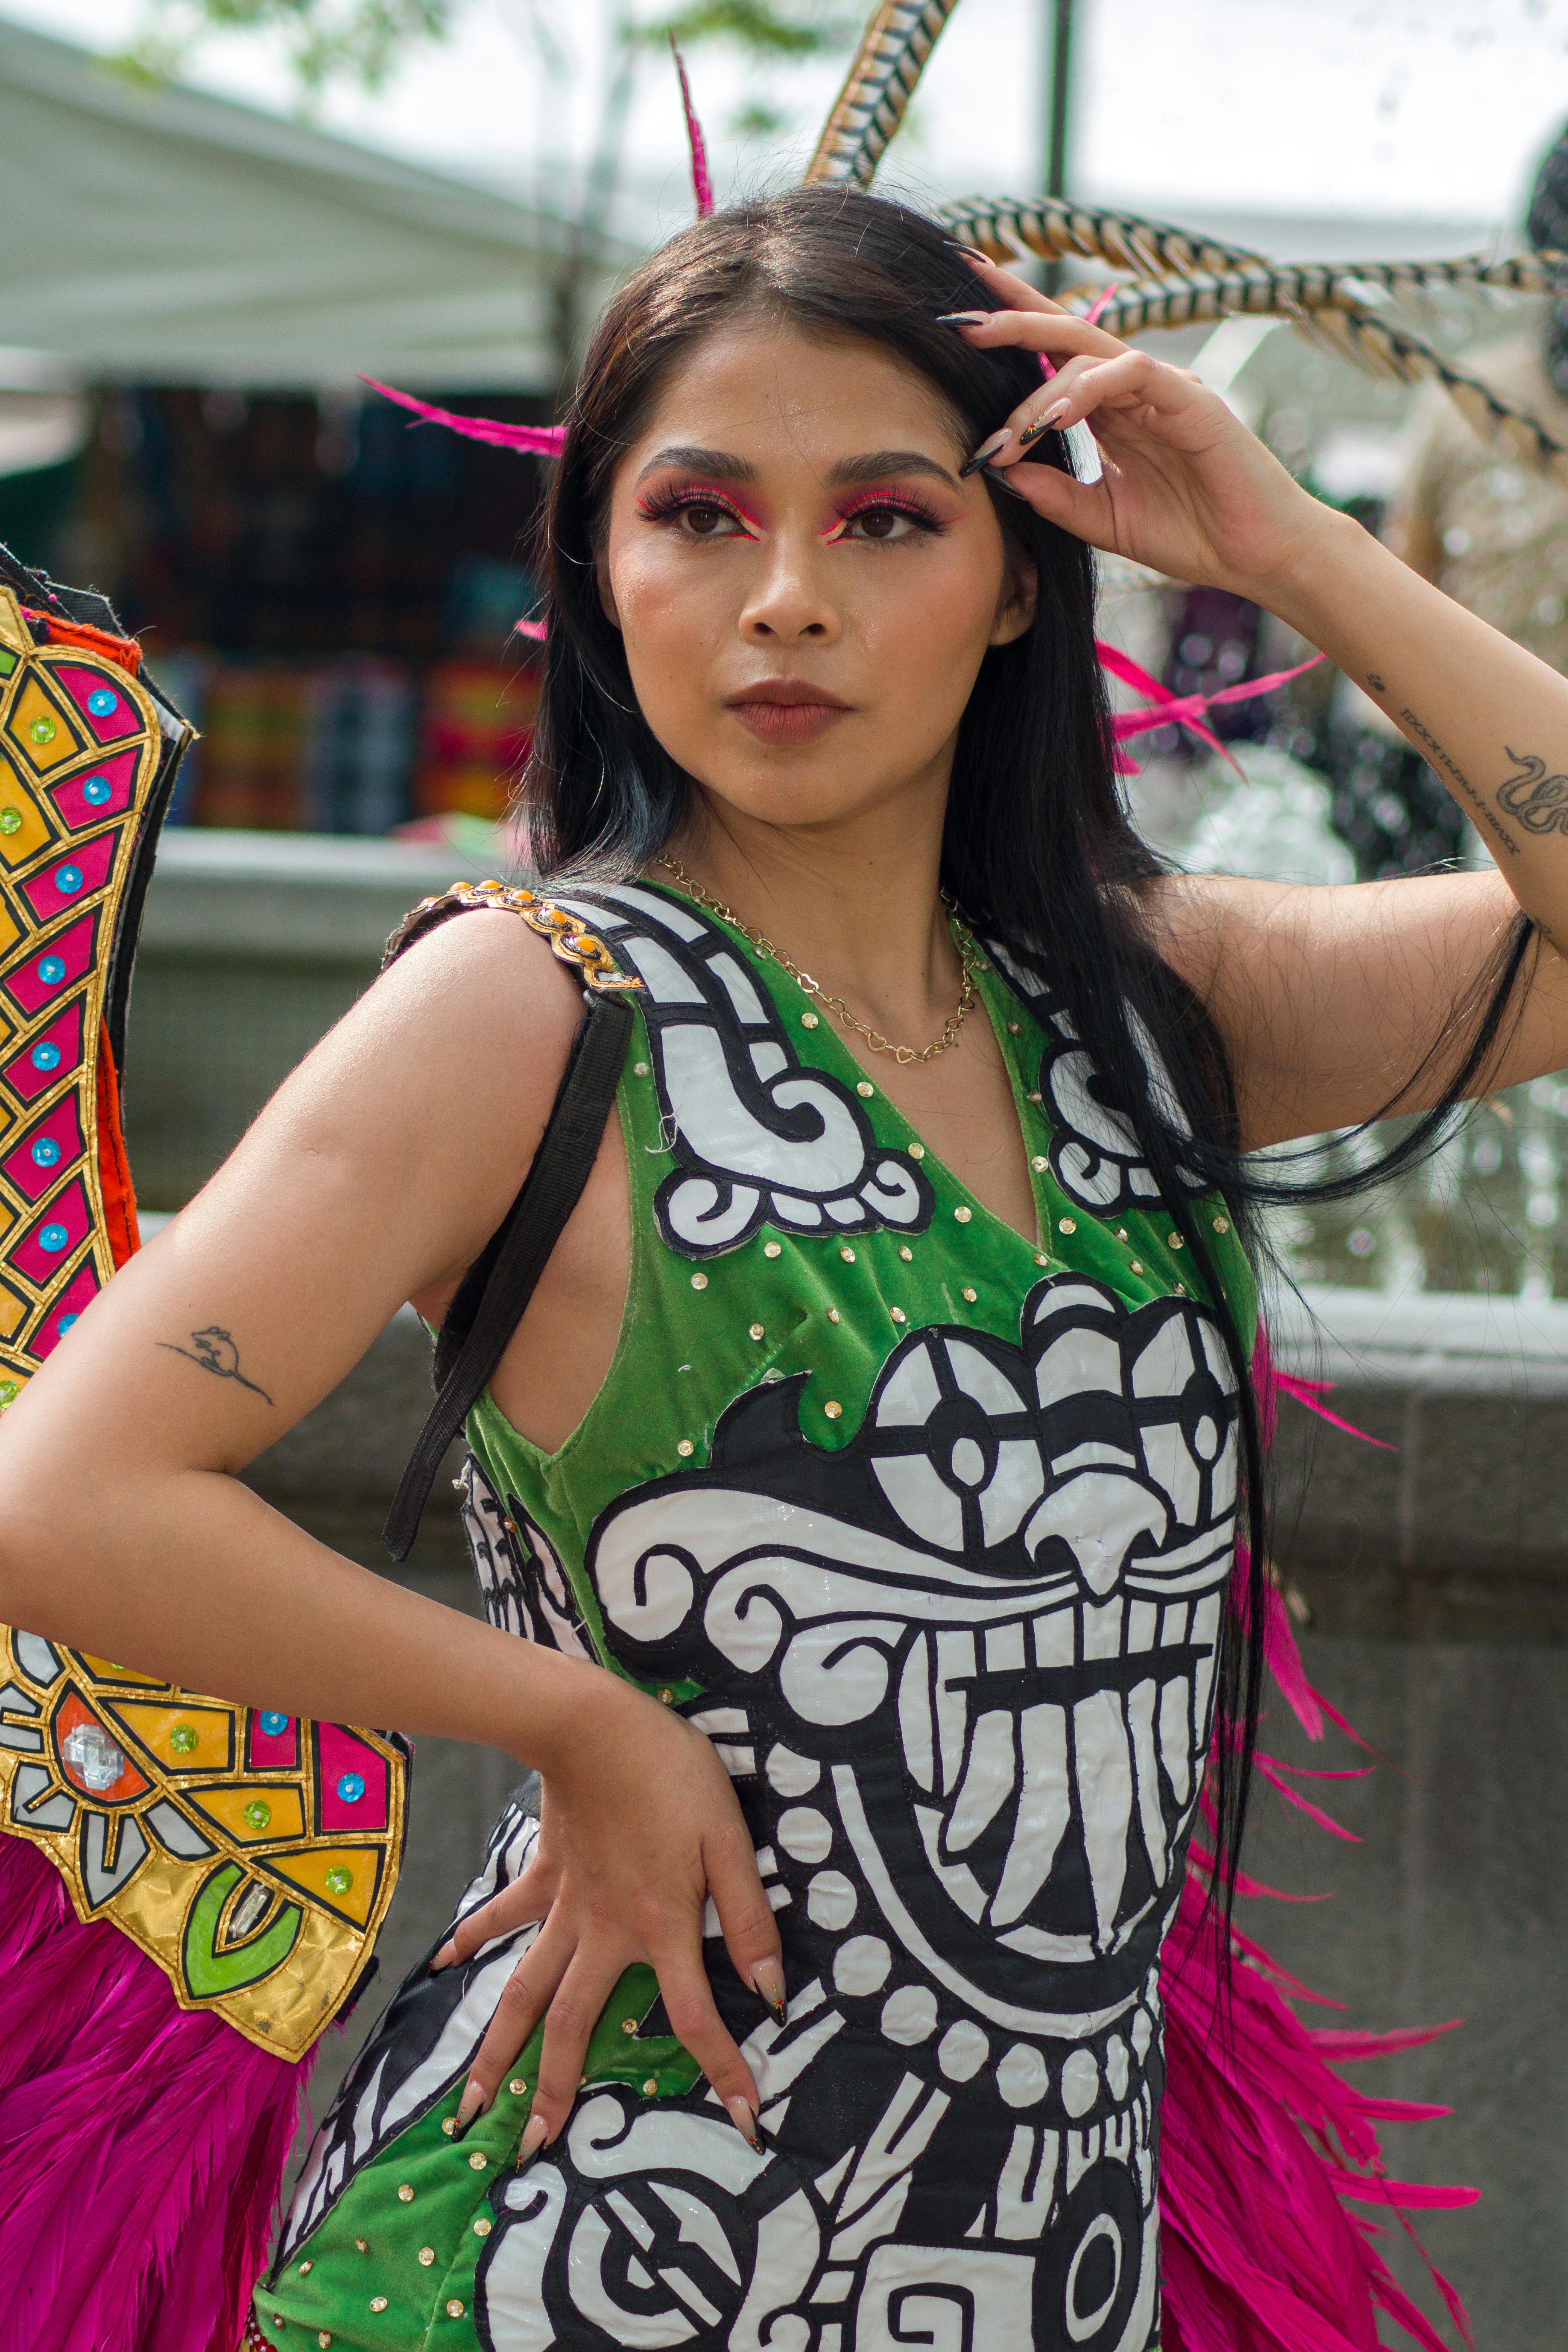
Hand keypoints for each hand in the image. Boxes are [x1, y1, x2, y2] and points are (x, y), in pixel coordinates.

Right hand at [432, 1660, 783, 2155]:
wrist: (596, 1725)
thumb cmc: (672, 1775)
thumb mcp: (730, 1841)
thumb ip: (749, 1917)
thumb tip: (770, 1991)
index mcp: (661, 1928)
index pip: (696, 2018)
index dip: (724, 2071)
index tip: (744, 2123)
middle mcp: (605, 1933)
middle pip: (571, 2027)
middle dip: (552, 2093)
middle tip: (528, 2152)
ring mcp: (566, 1906)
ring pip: (524, 1992)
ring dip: (496, 2049)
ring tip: (469, 2105)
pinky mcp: (543, 1872)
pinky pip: (503, 1914)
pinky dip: (471, 1938)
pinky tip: (442, 1965)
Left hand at [947, 256, 1335, 599]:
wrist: (1255, 558)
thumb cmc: (1191, 534)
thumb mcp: (1102, 520)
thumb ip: (1053, 495)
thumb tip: (998, 470)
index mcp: (1114, 411)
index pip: (1056, 356)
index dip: (1013, 329)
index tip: (960, 321)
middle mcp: (1135, 389)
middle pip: (1067, 335)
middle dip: (1013, 321)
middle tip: (962, 323)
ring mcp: (1164, 388)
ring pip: (1091, 354)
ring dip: (1040, 391)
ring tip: (1009, 435)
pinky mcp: (1191, 399)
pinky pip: (1133, 373)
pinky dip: (1089, 390)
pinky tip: (1056, 418)